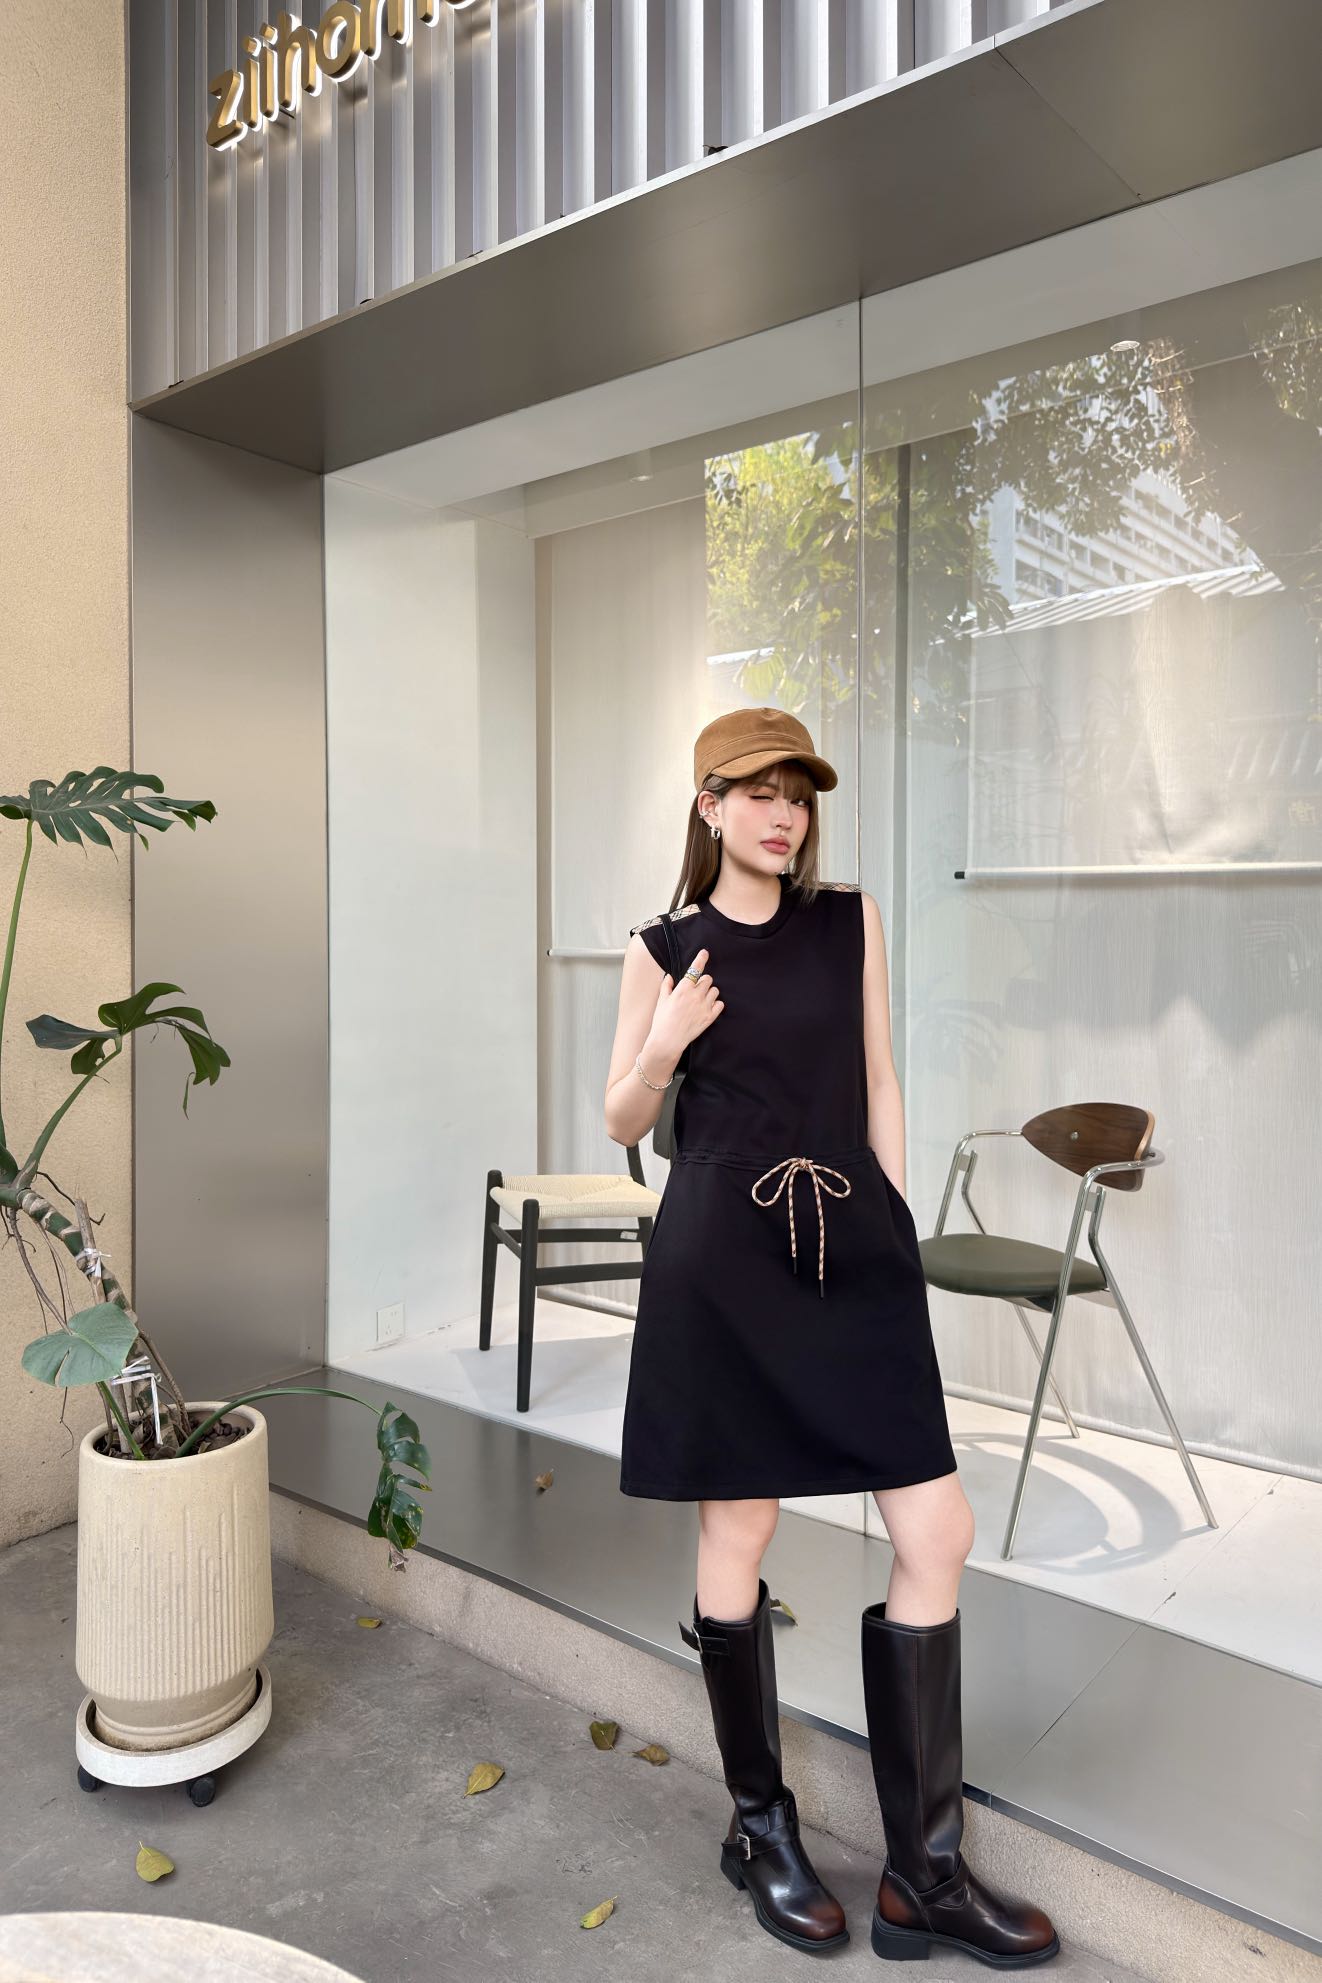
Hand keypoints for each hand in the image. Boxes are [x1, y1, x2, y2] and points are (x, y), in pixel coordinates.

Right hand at [648, 946, 723, 1060]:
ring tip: (701, 1000)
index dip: (701, 959)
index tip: (705, 953)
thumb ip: (666, 986)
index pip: (694, 969)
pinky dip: (716, 1004)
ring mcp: (704, 1006)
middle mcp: (695, 995)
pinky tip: (707, 1008)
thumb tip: (669, 977)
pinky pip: (720, 1004)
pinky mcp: (710, 1017)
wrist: (668, 1041)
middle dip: (703, 982)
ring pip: (715, 990)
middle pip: (708, 979)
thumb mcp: (661, 1001)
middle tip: (696, 989)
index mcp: (683, 989)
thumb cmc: (662, 1021)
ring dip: (710, 992)